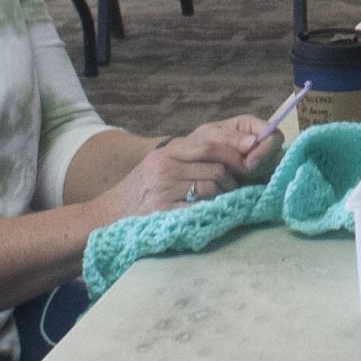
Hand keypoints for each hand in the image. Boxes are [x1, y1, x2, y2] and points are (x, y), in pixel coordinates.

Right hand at [98, 116, 270, 223]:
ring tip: (223, 202)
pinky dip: (213, 211)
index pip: (208, 144)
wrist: (106, 216)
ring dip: (225, 197)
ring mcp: (163, 189)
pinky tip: (213, 215)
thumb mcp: (162, 166)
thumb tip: (235, 156)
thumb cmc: (142, 192)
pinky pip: (200, 209)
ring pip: (212, 188)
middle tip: (240, 187)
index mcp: (168, 152)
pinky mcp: (164, 212)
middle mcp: (165, 166)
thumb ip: (191, 159)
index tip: (254, 150)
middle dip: (234, 177)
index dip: (234, 147)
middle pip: (216, 167)